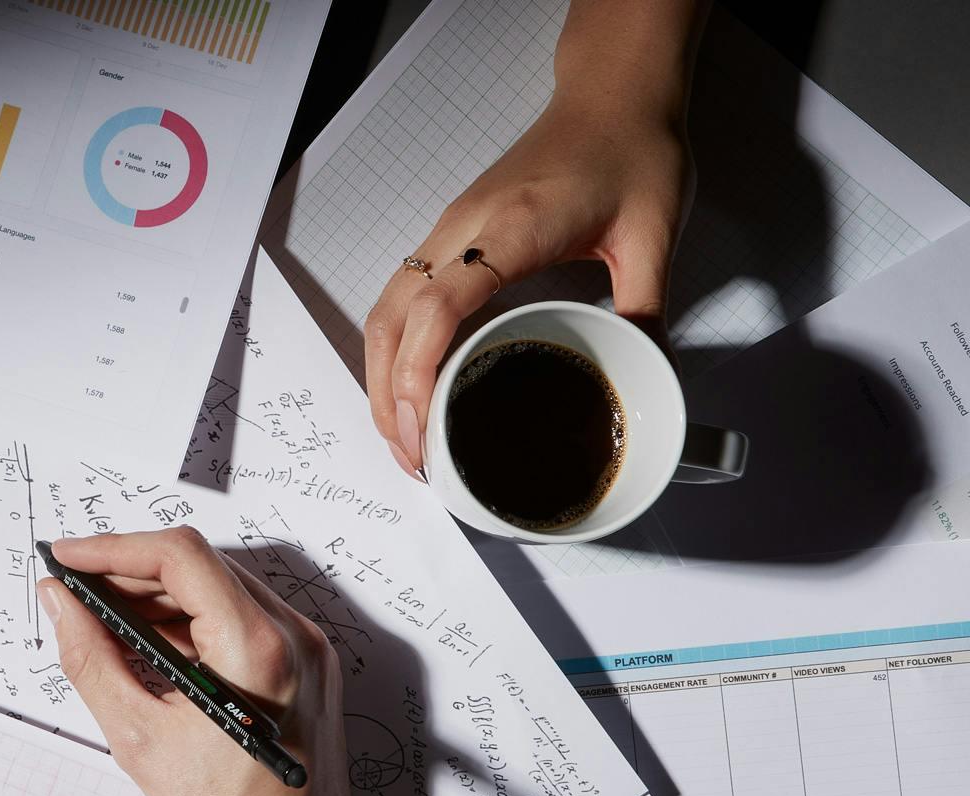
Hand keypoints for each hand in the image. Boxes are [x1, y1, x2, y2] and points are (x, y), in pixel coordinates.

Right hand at [36, 528, 352, 795]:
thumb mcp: (139, 737)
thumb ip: (91, 657)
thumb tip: (60, 603)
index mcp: (257, 650)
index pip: (180, 558)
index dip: (114, 549)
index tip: (69, 557)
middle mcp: (293, 637)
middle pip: (200, 566)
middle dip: (131, 570)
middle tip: (74, 588)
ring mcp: (306, 649)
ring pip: (220, 587)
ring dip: (159, 594)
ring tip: (101, 615)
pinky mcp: (306, 665)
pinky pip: (240, 617)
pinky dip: (191, 619)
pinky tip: (148, 640)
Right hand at [363, 90, 692, 477]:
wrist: (611, 95)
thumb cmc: (630, 151)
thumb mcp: (655, 233)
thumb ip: (647, 308)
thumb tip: (642, 375)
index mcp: (513, 227)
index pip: (439, 304)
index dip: (418, 371)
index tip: (420, 426)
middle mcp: (462, 229)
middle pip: (391, 321)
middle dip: (389, 397)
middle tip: (413, 459)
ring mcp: (447, 232)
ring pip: (384, 315)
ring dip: (382, 381)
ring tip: (404, 439)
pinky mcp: (448, 239)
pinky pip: (399, 303)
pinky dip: (393, 355)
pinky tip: (409, 391)